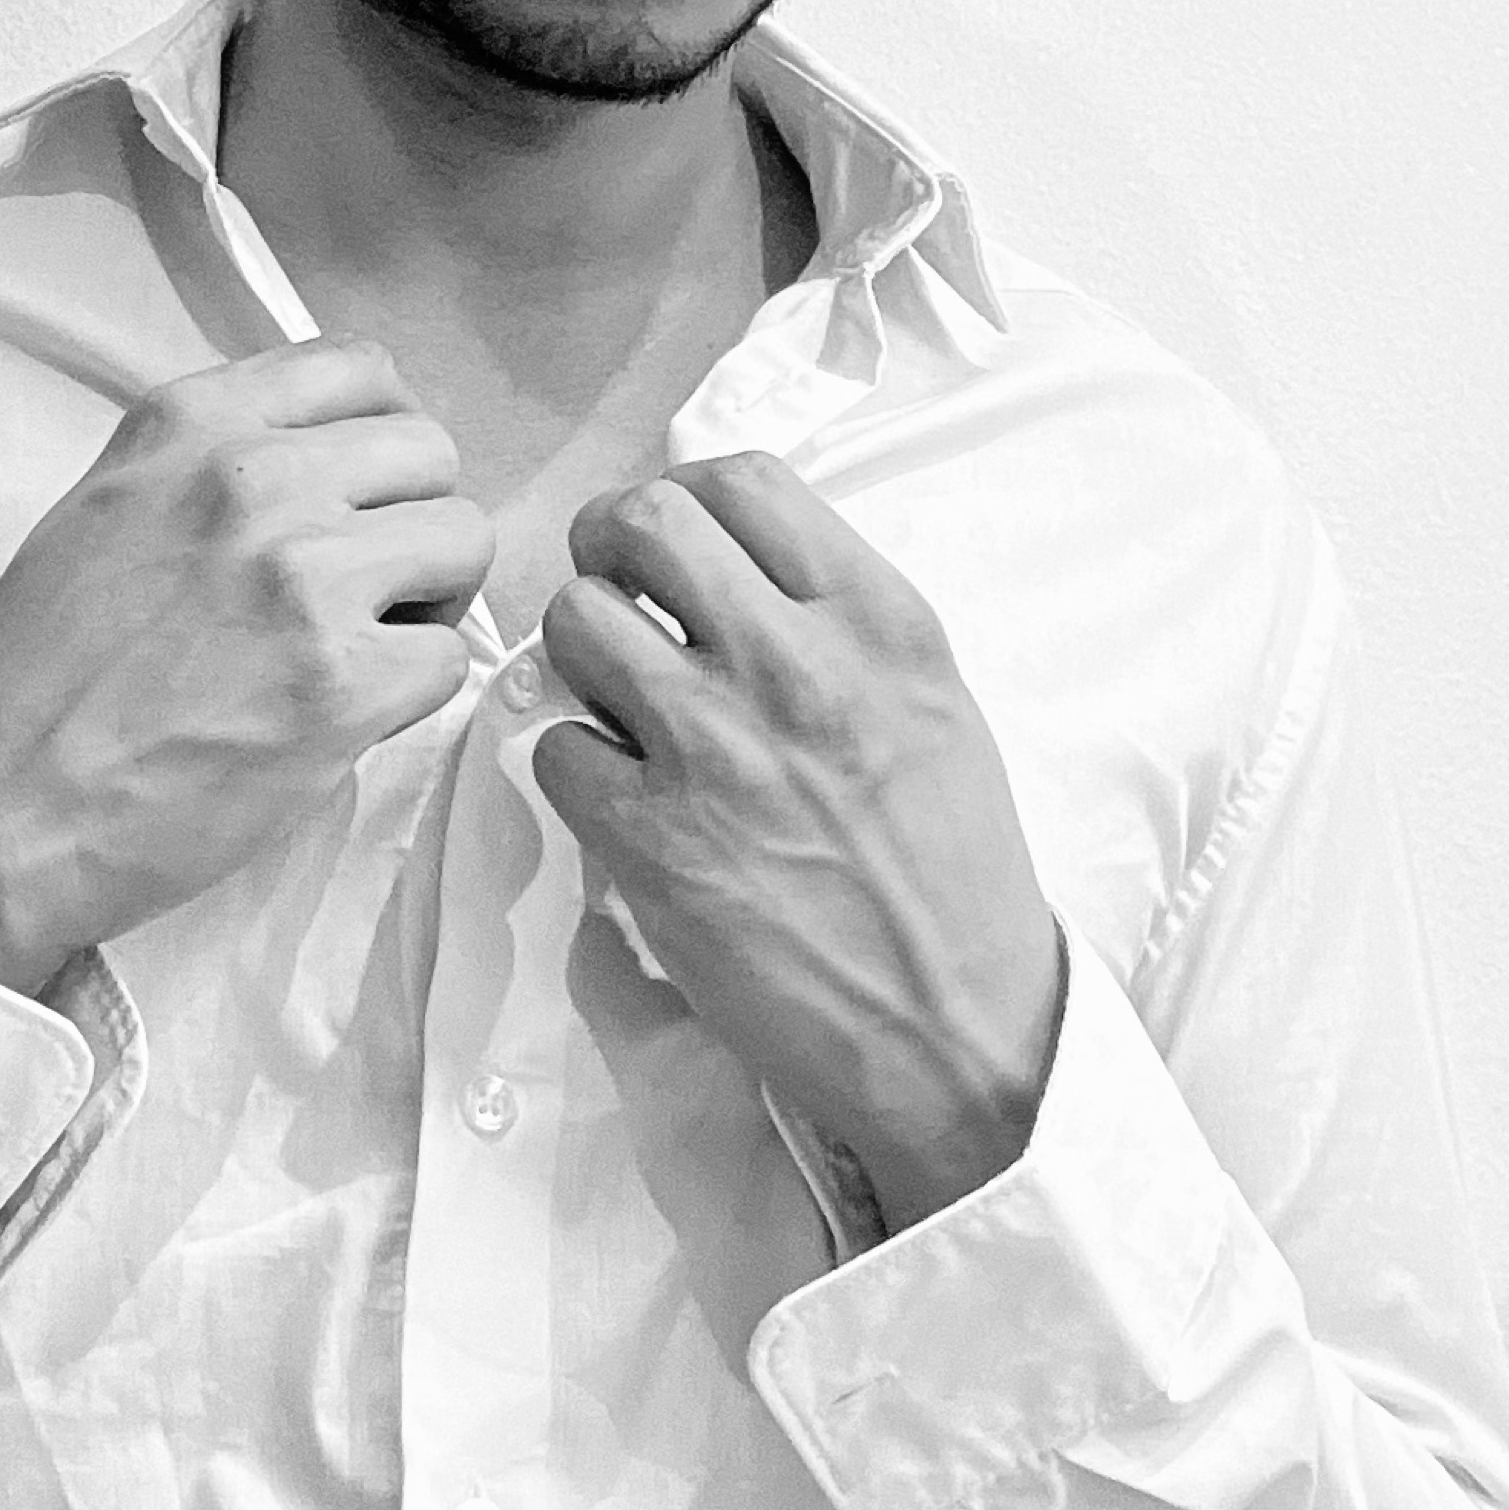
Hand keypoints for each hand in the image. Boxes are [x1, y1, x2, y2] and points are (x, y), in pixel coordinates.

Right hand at [0, 339, 495, 993]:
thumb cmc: (37, 683)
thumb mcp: (103, 510)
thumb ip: (208, 464)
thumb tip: (322, 460)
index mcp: (188, 423)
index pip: (358, 366)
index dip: (384, 434)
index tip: (371, 491)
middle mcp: (250, 476)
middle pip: (429, 450)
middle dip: (414, 520)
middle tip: (366, 590)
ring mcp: (301, 574)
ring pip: (464, 539)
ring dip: (429, 600)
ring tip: (359, 649)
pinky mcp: (341, 680)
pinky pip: (448, 658)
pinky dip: (411, 695)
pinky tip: (339, 718)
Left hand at [532, 451, 1063, 1235]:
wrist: (952, 1030)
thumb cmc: (949, 873)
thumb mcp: (932, 704)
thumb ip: (836, 619)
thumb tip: (732, 559)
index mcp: (876, 622)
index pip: (741, 480)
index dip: (684, 499)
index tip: (675, 548)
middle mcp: (794, 664)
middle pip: (639, 521)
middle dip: (606, 549)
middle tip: (617, 598)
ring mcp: (713, 747)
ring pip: (576, 617)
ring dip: (581, 655)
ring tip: (619, 703)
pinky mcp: (650, 838)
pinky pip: (556, 746)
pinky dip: (577, 768)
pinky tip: (623, 799)